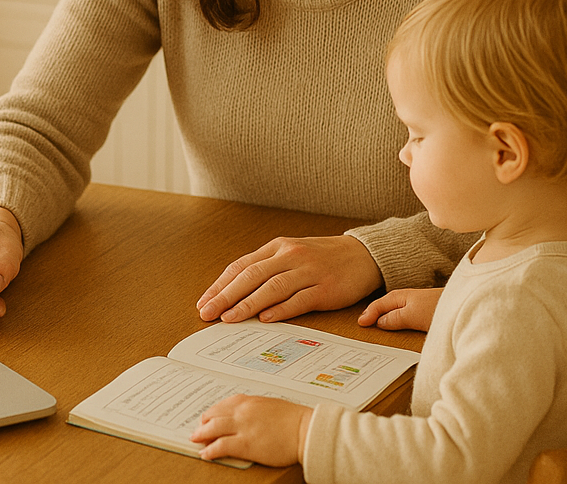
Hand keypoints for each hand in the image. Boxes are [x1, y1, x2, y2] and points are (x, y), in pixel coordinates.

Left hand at [191, 395, 310, 465]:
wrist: (304, 429)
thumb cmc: (292, 418)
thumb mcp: (269, 406)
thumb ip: (254, 408)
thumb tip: (246, 415)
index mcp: (248, 401)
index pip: (222, 405)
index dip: (212, 412)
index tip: (207, 417)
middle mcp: (242, 411)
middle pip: (214, 415)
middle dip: (203, 423)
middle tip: (197, 429)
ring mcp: (242, 427)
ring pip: (213, 429)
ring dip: (202, 435)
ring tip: (195, 440)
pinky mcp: (245, 444)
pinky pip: (221, 445)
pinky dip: (210, 449)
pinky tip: (205, 453)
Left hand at [196, 235, 383, 322]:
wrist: (362, 255)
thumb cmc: (321, 258)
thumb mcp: (291, 255)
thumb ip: (267, 269)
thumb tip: (235, 292)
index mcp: (277, 247)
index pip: (242, 266)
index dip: (221, 285)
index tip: (204, 302)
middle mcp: (290, 256)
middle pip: (252, 276)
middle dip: (226, 296)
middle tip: (208, 313)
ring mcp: (308, 271)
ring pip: (272, 287)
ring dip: (248, 304)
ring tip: (230, 318)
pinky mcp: (325, 288)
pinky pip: (299, 299)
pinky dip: (281, 309)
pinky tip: (265, 319)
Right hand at [358, 287, 442, 331]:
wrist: (462, 305)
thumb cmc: (436, 308)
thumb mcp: (411, 315)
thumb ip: (394, 318)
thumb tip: (379, 322)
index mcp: (398, 297)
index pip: (377, 305)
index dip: (367, 314)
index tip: (360, 325)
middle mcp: (404, 299)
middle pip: (384, 307)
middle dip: (373, 314)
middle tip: (363, 325)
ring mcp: (414, 306)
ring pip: (393, 312)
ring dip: (384, 318)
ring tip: (376, 328)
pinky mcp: (422, 314)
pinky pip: (403, 317)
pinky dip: (396, 322)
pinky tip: (397, 329)